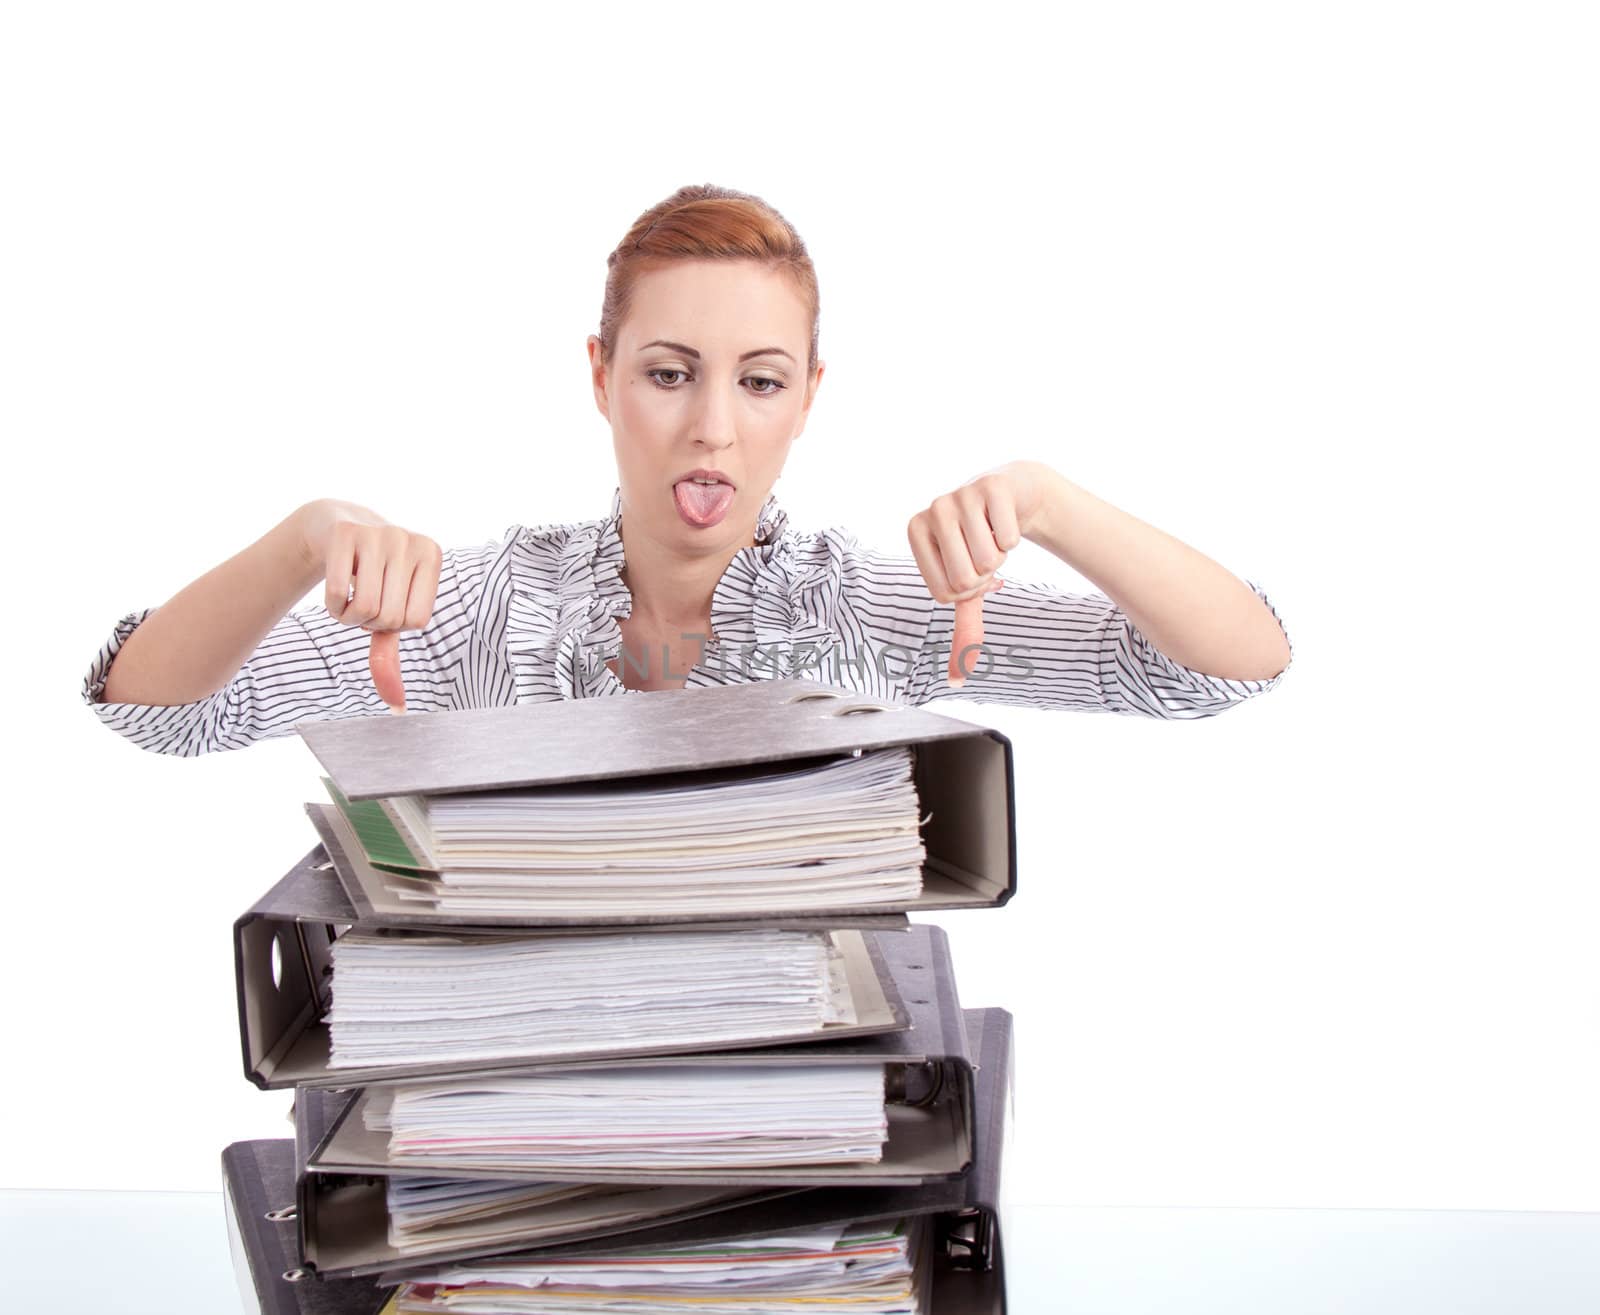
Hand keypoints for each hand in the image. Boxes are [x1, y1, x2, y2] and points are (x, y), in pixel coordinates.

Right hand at [296, 499, 443, 713]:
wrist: (333, 525)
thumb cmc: (369, 576)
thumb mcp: (387, 610)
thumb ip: (390, 655)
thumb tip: (398, 708)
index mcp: (431, 555)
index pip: (416, 621)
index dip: (393, 625)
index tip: (385, 605)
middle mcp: (409, 540)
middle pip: (389, 617)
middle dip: (367, 623)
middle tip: (361, 603)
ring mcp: (379, 532)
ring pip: (365, 607)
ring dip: (347, 618)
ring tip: (348, 600)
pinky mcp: (345, 531)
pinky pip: (337, 592)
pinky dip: (331, 605)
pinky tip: (334, 591)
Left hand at [907, 463, 1049, 687]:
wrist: (1015, 495)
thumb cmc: (982, 543)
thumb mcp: (969, 585)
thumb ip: (963, 629)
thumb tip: (957, 680)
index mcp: (916, 531)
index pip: (946, 592)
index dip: (968, 590)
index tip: (969, 567)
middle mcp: (932, 509)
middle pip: (964, 578)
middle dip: (985, 575)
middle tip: (983, 551)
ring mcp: (961, 494)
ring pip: (990, 560)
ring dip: (1001, 555)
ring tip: (992, 534)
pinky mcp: (992, 486)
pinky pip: (1009, 539)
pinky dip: (1015, 537)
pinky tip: (1005, 520)